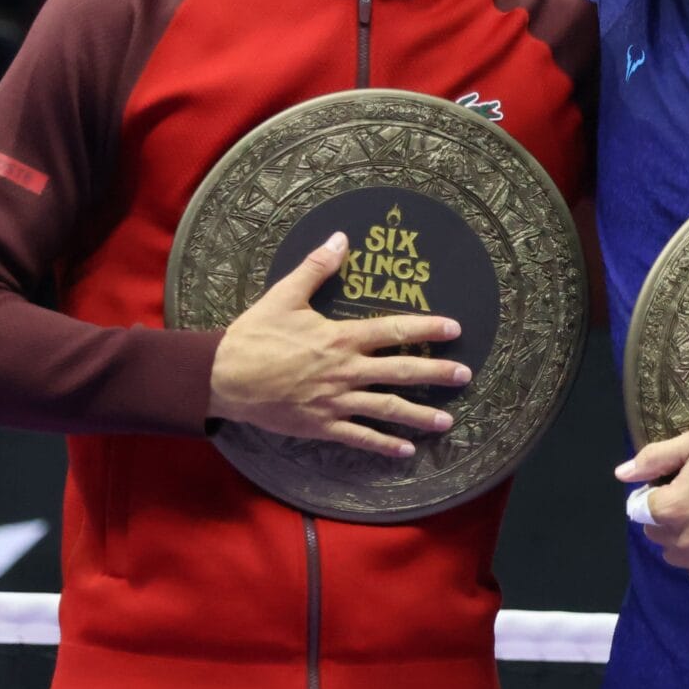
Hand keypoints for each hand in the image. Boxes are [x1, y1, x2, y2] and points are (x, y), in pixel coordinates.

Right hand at [208, 232, 472, 457]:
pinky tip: (406, 450)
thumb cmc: (254, 335)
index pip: (393, 331)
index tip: (454, 329)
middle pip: (401, 372)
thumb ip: (316, 268)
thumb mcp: (284, 295)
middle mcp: (344, 370)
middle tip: (464, 376)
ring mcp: (335, 401)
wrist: (223, 376)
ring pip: (386, 409)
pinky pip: (359, 438)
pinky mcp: (321, 425)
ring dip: (419, 415)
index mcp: (340, 337)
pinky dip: (383, 445)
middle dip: (436, 373)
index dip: (427, 329)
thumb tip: (341, 239)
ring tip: (447, 422)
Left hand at [615, 428, 688, 584]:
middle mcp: (682, 541)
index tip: (675, 483)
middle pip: (656, 534)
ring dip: (682, 539)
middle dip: (666, 517)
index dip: (654, 493)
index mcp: (669, 509)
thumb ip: (654, 459)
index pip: (640, 509)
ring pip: (675, 555)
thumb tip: (621, 474)